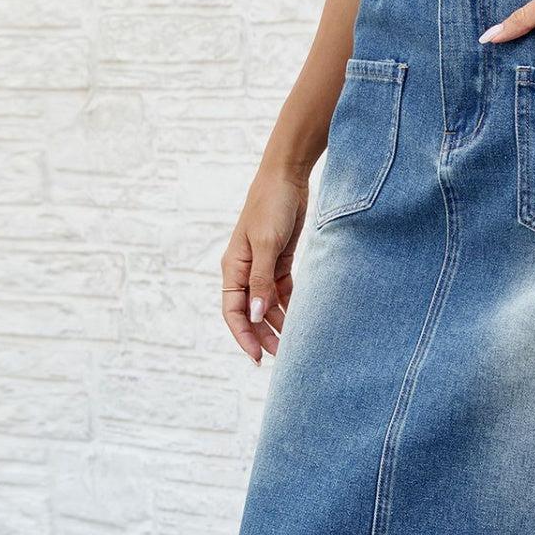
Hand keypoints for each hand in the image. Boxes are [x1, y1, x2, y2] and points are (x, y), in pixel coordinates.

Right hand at [220, 171, 308, 364]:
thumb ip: (262, 281)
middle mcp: (245, 271)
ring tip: (294, 343)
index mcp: (234, 268)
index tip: (257, 357)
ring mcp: (263, 267)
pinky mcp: (280, 262)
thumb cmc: (271, 206)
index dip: (244, 336)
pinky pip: (282, 293)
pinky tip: (300, 320)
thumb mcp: (266, 245)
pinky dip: (290, 307)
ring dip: (279, 324)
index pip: (233, 311)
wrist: (287, 177)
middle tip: (282, 356)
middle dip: (264, 335)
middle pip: (251, 313)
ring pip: (268, 305)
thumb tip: (257, 315)